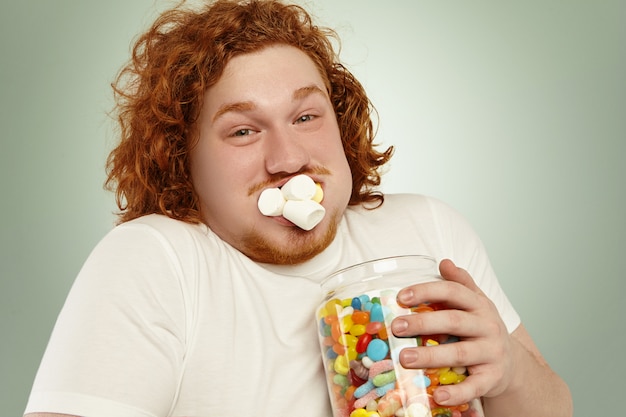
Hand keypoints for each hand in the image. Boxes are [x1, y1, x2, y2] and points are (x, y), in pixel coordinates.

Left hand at [390, 259, 514, 405]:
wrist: (512, 364)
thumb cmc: (483, 330)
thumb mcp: (476, 303)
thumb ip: (461, 283)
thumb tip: (444, 262)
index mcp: (479, 305)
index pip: (453, 292)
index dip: (427, 291)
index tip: (402, 296)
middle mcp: (487, 326)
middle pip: (453, 321)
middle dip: (423, 323)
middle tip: (396, 327)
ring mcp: (491, 353)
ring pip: (459, 353)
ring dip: (430, 356)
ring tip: (405, 359)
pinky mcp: (492, 379)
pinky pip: (473, 387)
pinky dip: (456, 392)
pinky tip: (436, 395)